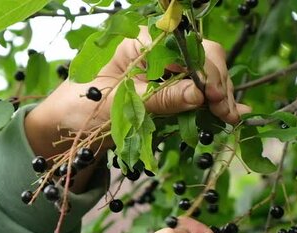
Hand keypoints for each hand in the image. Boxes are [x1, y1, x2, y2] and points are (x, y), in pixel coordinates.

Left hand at [25, 26, 250, 158]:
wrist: (64, 126)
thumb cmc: (80, 109)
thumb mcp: (119, 107)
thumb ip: (160, 99)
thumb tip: (200, 94)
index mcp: (137, 42)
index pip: (183, 46)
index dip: (206, 71)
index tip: (215, 99)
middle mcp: (153, 50)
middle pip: (200, 56)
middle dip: (218, 83)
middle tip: (228, 115)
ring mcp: (161, 68)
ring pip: (203, 73)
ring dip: (219, 95)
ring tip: (230, 120)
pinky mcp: (165, 87)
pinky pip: (195, 90)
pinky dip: (212, 102)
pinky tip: (232, 113)